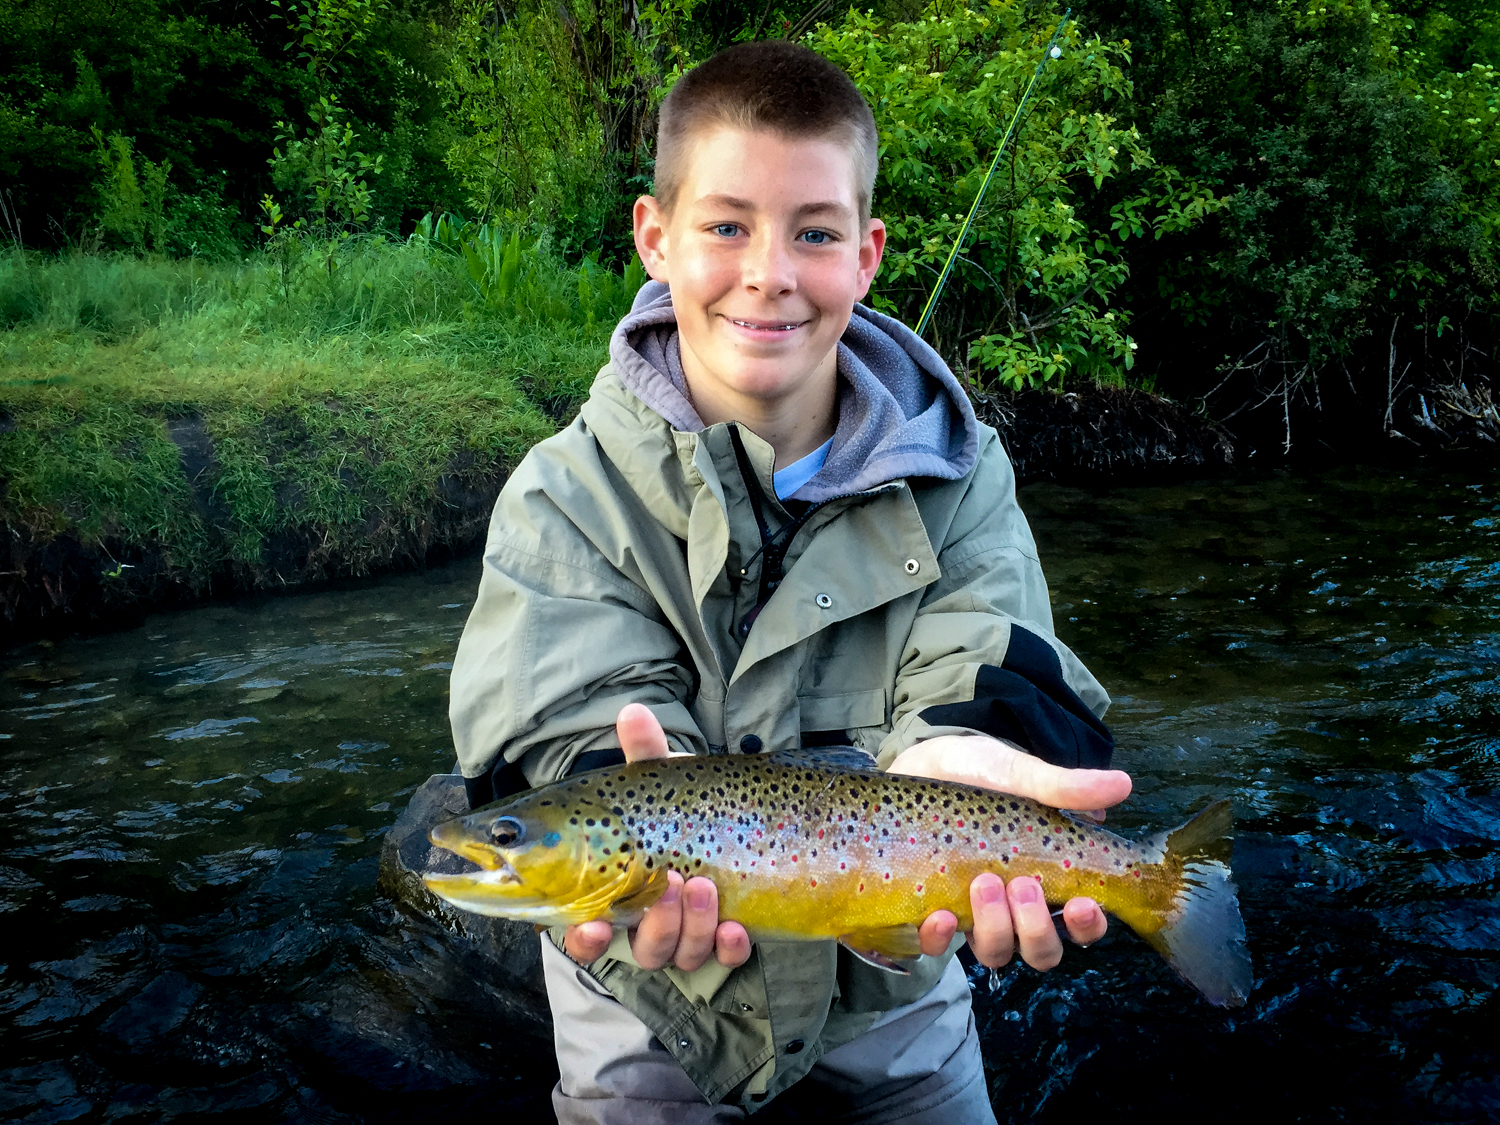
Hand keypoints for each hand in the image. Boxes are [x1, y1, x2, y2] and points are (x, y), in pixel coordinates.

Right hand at [562, 704, 752, 970]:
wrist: (738, 826)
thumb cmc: (680, 810)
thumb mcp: (662, 782)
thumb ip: (646, 753)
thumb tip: (633, 710)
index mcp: (619, 895)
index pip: (587, 935)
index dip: (586, 938)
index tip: (595, 925)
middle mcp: (649, 925)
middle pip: (644, 948)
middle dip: (658, 922)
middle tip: (674, 882)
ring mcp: (689, 936)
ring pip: (681, 954)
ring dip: (692, 927)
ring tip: (704, 886)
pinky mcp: (726, 941)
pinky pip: (726, 958)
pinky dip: (729, 947)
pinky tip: (736, 928)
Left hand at [888, 734, 1132, 970]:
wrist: (922, 762)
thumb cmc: (979, 772)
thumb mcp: (1019, 773)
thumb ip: (1064, 786)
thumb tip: (1122, 784)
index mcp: (1047, 878)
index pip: (1080, 923)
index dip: (1087, 926)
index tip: (1082, 902)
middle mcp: (1014, 905)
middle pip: (1040, 950)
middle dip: (1036, 928)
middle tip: (1023, 884)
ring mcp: (974, 910)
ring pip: (995, 952)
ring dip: (995, 928)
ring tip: (984, 883)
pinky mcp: (932, 908)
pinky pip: (938, 945)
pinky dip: (941, 939)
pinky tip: (942, 916)